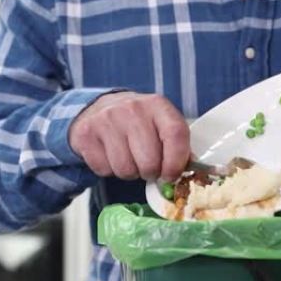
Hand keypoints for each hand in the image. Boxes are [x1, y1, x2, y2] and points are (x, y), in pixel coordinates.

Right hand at [69, 92, 189, 180]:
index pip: (176, 135)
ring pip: (126, 169)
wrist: (99, 109)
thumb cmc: (138, 123)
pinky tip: (110, 155)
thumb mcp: (160, 125)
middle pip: (149, 161)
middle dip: (150, 172)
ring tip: (128, 158)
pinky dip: (108, 170)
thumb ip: (178, 144)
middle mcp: (132, 108)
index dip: (176, 162)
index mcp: (157, 105)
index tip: (171, 175)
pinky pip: (104, 169)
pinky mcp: (87, 133)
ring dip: (129, 173)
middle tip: (147, 166)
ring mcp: (107, 119)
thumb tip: (194, 168)